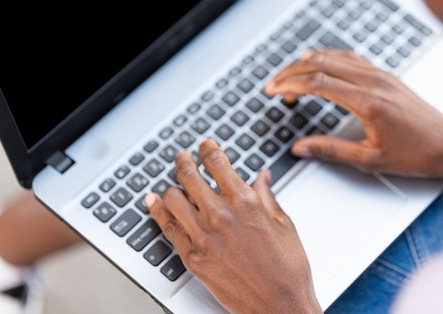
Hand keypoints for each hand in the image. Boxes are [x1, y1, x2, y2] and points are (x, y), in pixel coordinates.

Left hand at [145, 138, 322, 313]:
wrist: (280, 306)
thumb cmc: (287, 269)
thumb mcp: (284, 224)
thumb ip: (267, 196)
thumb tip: (262, 178)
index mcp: (246, 202)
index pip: (217, 162)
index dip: (207, 148)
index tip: (205, 145)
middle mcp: (221, 215)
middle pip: (189, 175)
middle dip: (184, 161)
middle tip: (183, 157)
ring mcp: (203, 237)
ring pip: (173, 198)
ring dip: (172, 186)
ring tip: (174, 183)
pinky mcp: (193, 258)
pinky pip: (167, 228)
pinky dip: (158, 211)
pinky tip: (155, 203)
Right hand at [265, 49, 442, 177]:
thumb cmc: (417, 154)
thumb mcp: (370, 159)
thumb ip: (331, 150)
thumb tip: (300, 148)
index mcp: (367, 102)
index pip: (317, 83)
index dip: (289, 84)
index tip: (273, 90)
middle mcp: (373, 82)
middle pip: (321, 64)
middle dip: (292, 71)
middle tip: (274, 84)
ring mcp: (381, 75)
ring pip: (335, 57)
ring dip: (308, 63)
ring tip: (289, 75)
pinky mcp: (386, 75)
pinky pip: (351, 58)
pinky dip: (329, 58)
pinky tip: (320, 64)